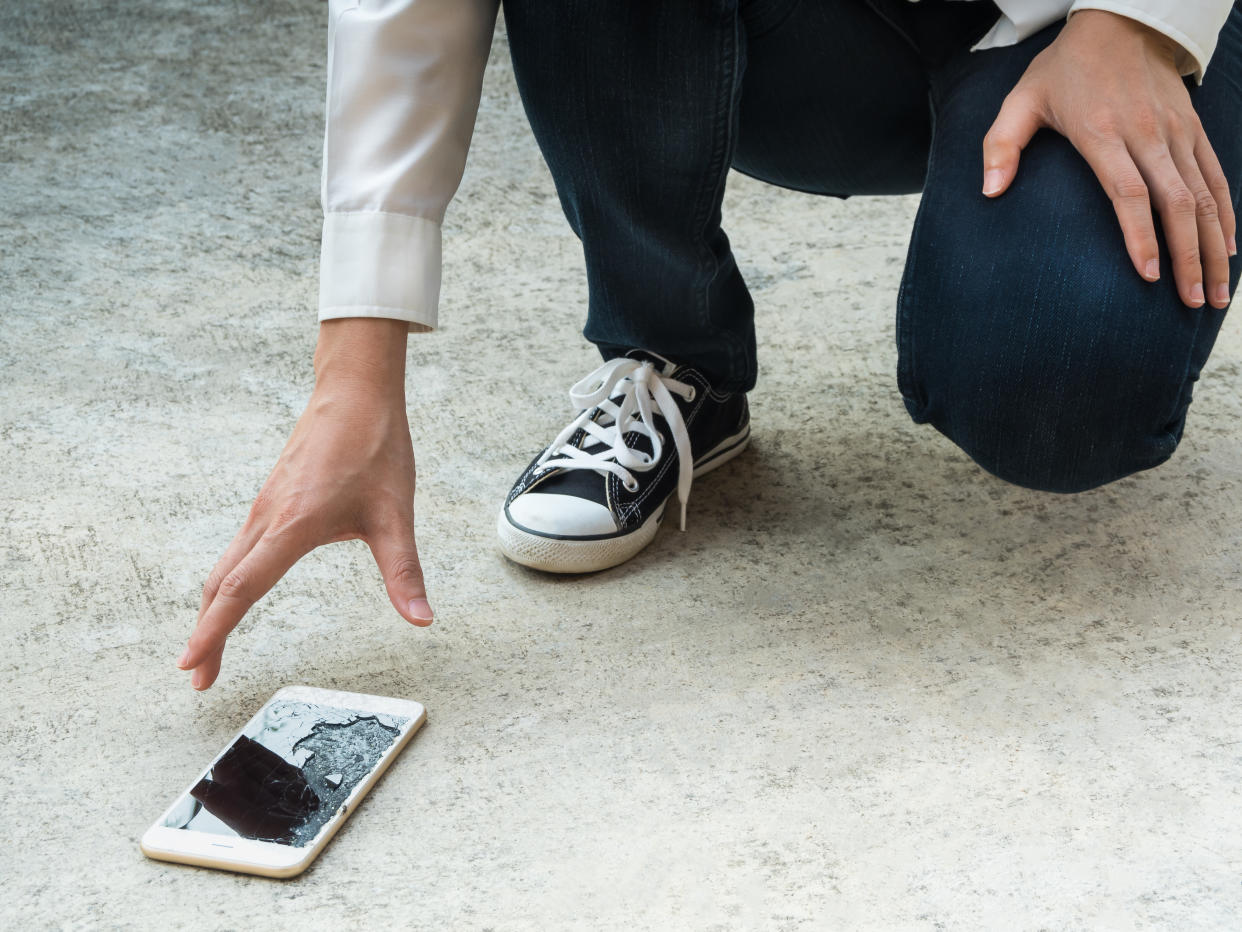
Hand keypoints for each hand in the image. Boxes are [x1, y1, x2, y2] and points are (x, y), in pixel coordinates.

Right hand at [178, 318, 431, 689]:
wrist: (355, 392)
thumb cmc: (374, 446)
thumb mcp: (395, 515)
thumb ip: (404, 572)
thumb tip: (422, 619)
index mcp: (292, 525)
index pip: (242, 589)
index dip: (215, 632)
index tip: (192, 666)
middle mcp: (267, 518)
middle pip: (222, 586)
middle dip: (207, 633)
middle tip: (199, 677)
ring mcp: (264, 507)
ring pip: (225, 567)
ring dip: (213, 609)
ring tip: (209, 646)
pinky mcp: (271, 499)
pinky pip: (237, 549)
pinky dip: (226, 582)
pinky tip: (234, 595)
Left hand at [983, 10, 1235, 309]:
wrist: (1120, 22)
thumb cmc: (1064, 69)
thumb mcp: (1022, 101)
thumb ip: (1001, 146)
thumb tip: (989, 192)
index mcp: (1102, 133)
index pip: (1129, 193)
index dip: (1141, 236)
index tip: (1149, 275)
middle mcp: (1147, 134)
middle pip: (1177, 202)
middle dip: (1188, 256)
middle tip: (1193, 303)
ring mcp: (1176, 131)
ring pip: (1205, 195)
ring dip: (1213, 246)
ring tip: (1214, 295)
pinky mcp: (1193, 128)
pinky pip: (1216, 176)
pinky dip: (1227, 215)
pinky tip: (1228, 251)